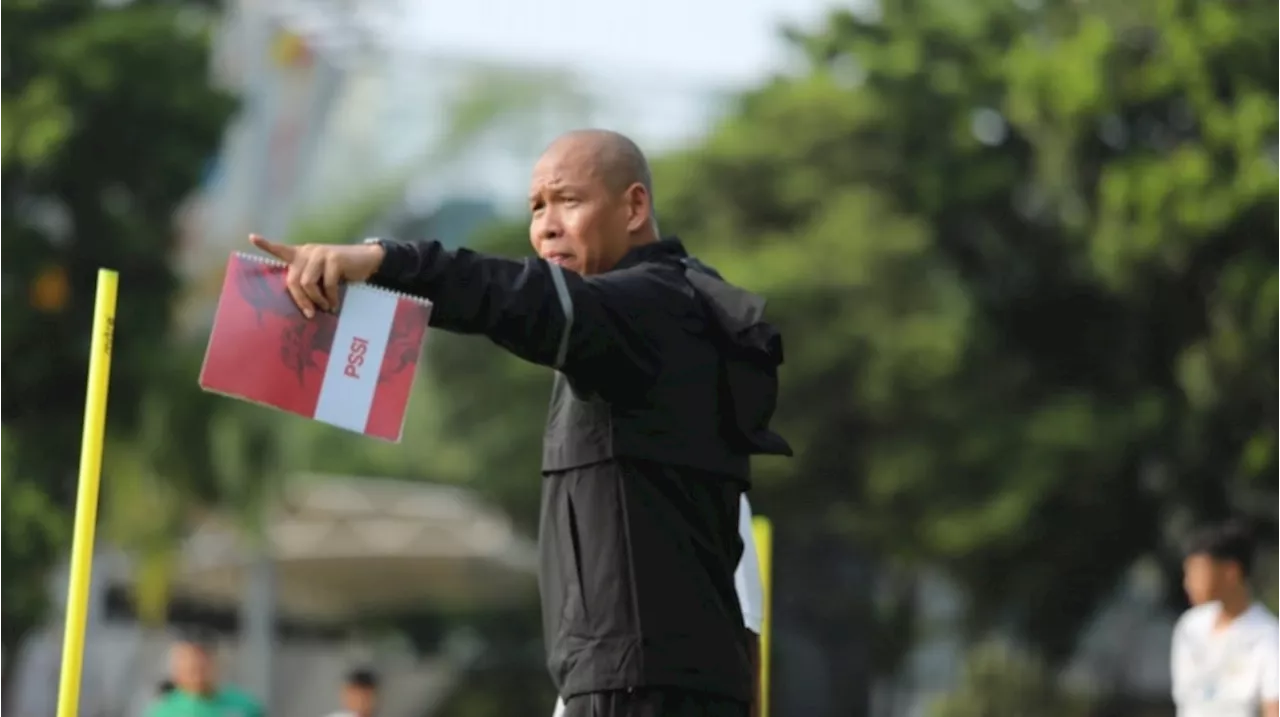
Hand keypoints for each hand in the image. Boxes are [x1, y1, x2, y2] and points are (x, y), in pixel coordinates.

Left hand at [250, 234, 384, 317]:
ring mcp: (320, 253)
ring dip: (316, 300)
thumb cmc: (344, 273)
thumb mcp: (323, 277)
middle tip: (309, 315)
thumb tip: (304, 307)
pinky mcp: (333, 259)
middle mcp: (308, 252)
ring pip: (307, 284)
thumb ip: (311, 283)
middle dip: (301, 300)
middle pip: (293, 280)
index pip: (281, 250)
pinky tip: (335, 303)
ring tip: (326, 307)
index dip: (266, 244)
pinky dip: (331, 298)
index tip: (252, 237)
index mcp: (302, 255)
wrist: (368, 262)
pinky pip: (327, 285)